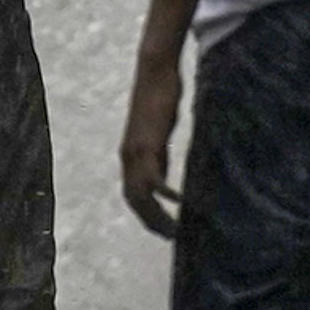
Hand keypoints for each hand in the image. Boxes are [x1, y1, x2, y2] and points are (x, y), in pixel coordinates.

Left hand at [120, 58, 184, 237]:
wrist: (153, 71)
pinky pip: (155, 179)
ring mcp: (136, 152)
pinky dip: (166, 194)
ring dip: (158, 215)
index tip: (161, 228)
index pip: (132, 194)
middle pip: (134, 201)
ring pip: (141, 195)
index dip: (145, 214)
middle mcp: (128, 156)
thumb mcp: (158, 131)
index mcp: (129, 154)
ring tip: (176, 229)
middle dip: (151, 222)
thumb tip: (162, 173)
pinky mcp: (148, 145)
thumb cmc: (159, 95)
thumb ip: (158, 153)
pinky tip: (181, 203)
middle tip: (170, 237)